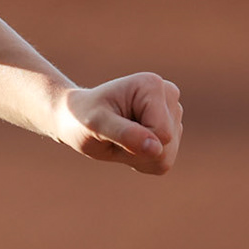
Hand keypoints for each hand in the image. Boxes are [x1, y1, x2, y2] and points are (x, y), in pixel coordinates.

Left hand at [56, 73, 182, 174]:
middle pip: (167, 144)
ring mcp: (173, 114)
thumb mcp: (94, 124)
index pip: (162, 132)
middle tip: (112, 133)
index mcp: (152, 85)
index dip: (134, 139)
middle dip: (136, 149)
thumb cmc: (81, 117)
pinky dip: (141, 161)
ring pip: (166, 156)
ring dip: (137, 156)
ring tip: (118, 137)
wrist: (75, 119)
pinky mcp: (172, 132)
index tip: (110, 124)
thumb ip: (124, 134)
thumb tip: (157, 148)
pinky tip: (127, 143)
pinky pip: (163, 162)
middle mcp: (168, 95)